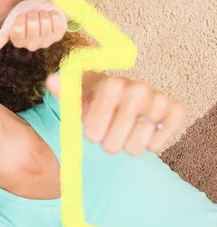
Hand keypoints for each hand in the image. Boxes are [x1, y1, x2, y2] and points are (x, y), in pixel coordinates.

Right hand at [0, 0, 68, 52]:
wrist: (44, 7)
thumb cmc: (26, 14)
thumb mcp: (11, 22)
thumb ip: (1, 36)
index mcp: (18, 42)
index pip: (17, 28)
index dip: (20, 18)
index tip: (22, 18)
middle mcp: (32, 45)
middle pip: (32, 23)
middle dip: (33, 14)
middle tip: (33, 16)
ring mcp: (46, 41)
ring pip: (45, 21)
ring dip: (43, 13)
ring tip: (42, 16)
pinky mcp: (59, 35)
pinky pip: (56, 20)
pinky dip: (54, 14)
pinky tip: (51, 17)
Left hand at [46, 73, 184, 154]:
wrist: (114, 111)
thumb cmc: (90, 107)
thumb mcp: (73, 101)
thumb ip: (64, 93)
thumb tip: (53, 80)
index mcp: (110, 82)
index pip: (107, 97)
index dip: (96, 121)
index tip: (90, 132)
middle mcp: (137, 86)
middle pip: (123, 124)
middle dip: (109, 140)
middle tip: (104, 142)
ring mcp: (157, 98)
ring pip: (141, 137)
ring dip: (127, 146)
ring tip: (120, 141)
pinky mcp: (174, 110)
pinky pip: (164, 135)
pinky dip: (152, 144)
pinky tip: (140, 140)